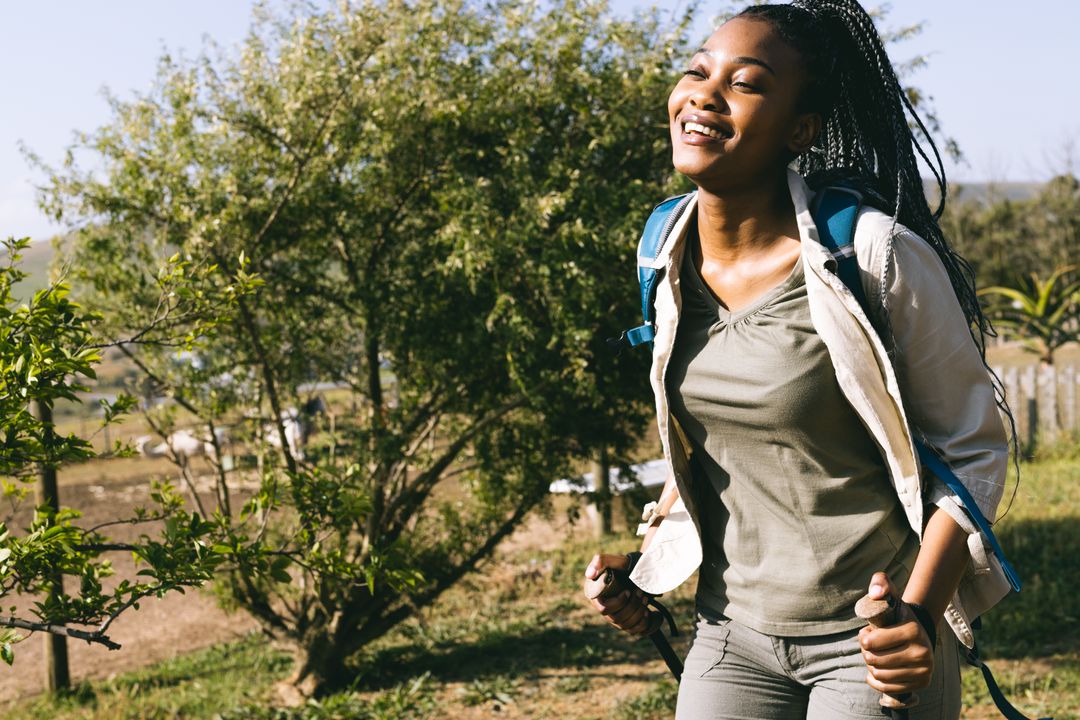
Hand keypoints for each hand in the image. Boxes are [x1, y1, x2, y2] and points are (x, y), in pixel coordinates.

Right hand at [584, 552, 650, 635]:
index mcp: (597, 597)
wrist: (639, 572)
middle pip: (617, 619)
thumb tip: (590, 575)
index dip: (618, 603)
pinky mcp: (627, 623)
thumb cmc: (624, 565)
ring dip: (639, 612)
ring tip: (646, 598)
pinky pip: (634, 631)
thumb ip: (600, 561)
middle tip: (641, 592)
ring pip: (626, 626)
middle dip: (632, 605)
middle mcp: (605, 610)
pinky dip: (644, 623)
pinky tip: (649, 612)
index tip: (628, 591)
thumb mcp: (614, 560)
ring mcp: (616, 618)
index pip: (604, 609)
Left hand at [859, 572, 934, 694]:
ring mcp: (924, 670)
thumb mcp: (890, 596)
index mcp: (913, 630)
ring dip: (871, 666)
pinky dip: (876, 681)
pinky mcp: (922, 683)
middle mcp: (923, 652)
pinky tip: (877, 671)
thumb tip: (875, 593)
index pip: (871, 642)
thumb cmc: (897, 615)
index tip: (867, 633)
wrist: (919, 633)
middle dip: (866, 652)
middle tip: (871, 645)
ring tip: (876, 655)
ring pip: (879, 675)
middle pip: (874, 660)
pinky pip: (888, 688)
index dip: (863, 637)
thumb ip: (880, 584)